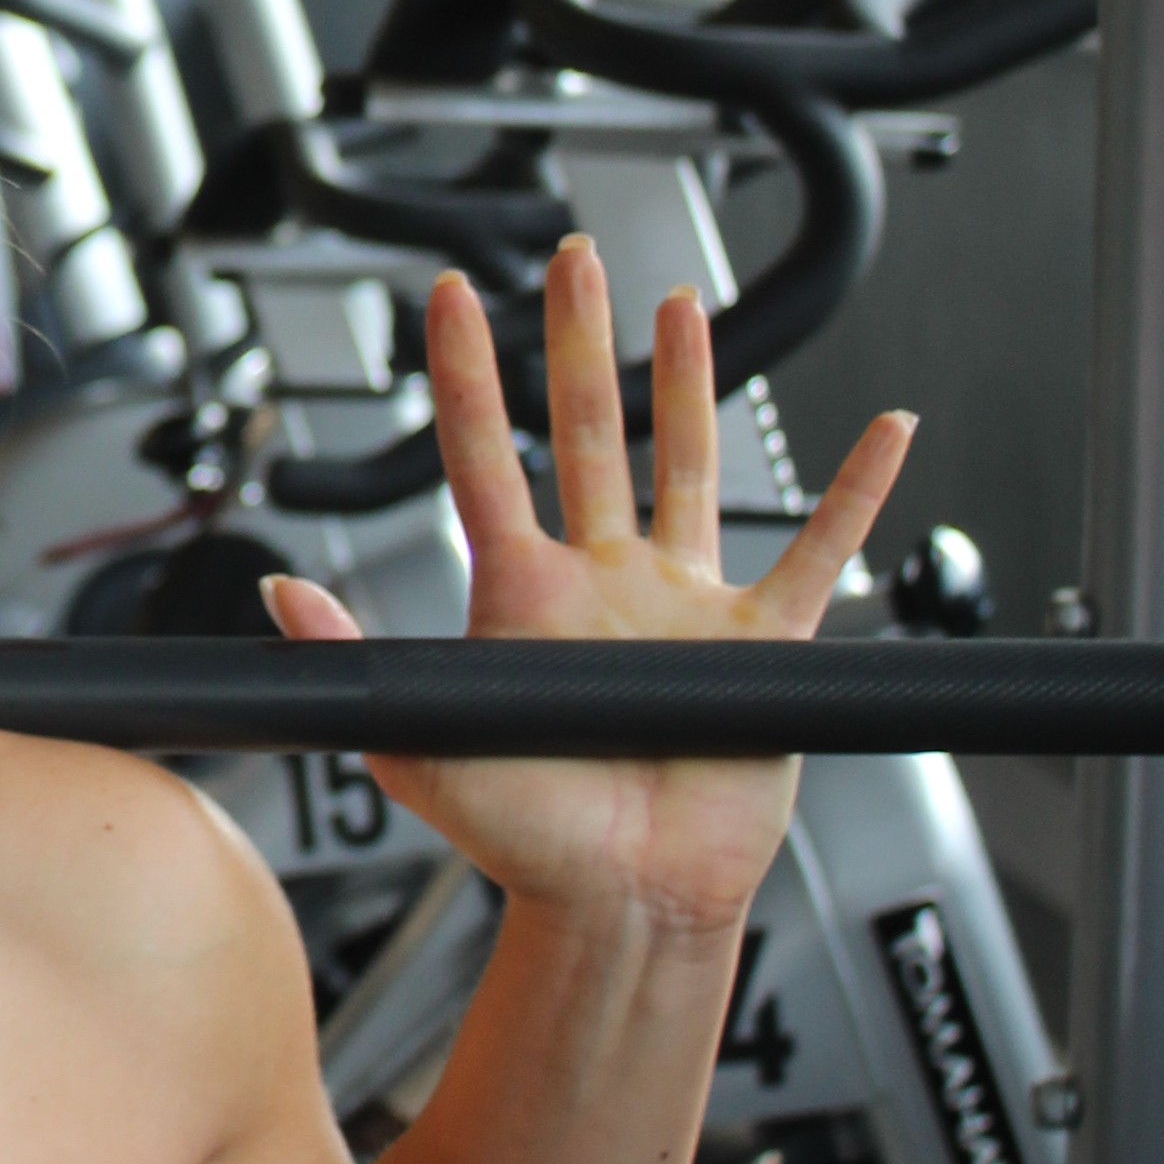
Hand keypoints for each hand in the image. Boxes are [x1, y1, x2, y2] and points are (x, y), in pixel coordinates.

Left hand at [263, 242, 911, 943]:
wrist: (621, 904)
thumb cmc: (526, 843)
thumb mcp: (419, 747)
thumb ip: (351, 662)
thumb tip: (279, 592)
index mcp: (521, 594)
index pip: (485, 455)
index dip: (467, 375)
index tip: (450, 298)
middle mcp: (602, 580)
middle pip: (590, 431)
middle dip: (580, 341)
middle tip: (576, 259)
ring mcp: (681, 603)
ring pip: (687, 466)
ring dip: (688, 384)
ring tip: (683, 305)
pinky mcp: (757, 645)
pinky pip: (815, 553)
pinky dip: (856, 495)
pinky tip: (884, 434)